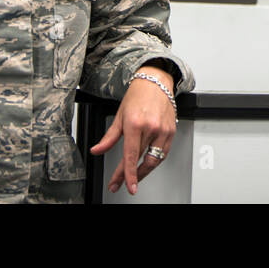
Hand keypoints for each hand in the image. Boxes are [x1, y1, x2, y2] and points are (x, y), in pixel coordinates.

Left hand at [90, 67, 176, 194]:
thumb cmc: (137, 96)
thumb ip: (109, 137)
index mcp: (136, 124)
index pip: (131, 155)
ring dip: (144, 171)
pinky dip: (155, 160)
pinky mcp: (171, 131)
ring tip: (134, 177)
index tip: (124, 185)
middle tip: (122, 184)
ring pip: (155, 160)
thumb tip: (96, 150)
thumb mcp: (119, 116)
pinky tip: (147, 163)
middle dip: (132, 176)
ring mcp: (163, 130)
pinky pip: (163, 152)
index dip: (127, 174)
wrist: (156, 82)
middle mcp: (151, 127)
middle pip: (142, 160)